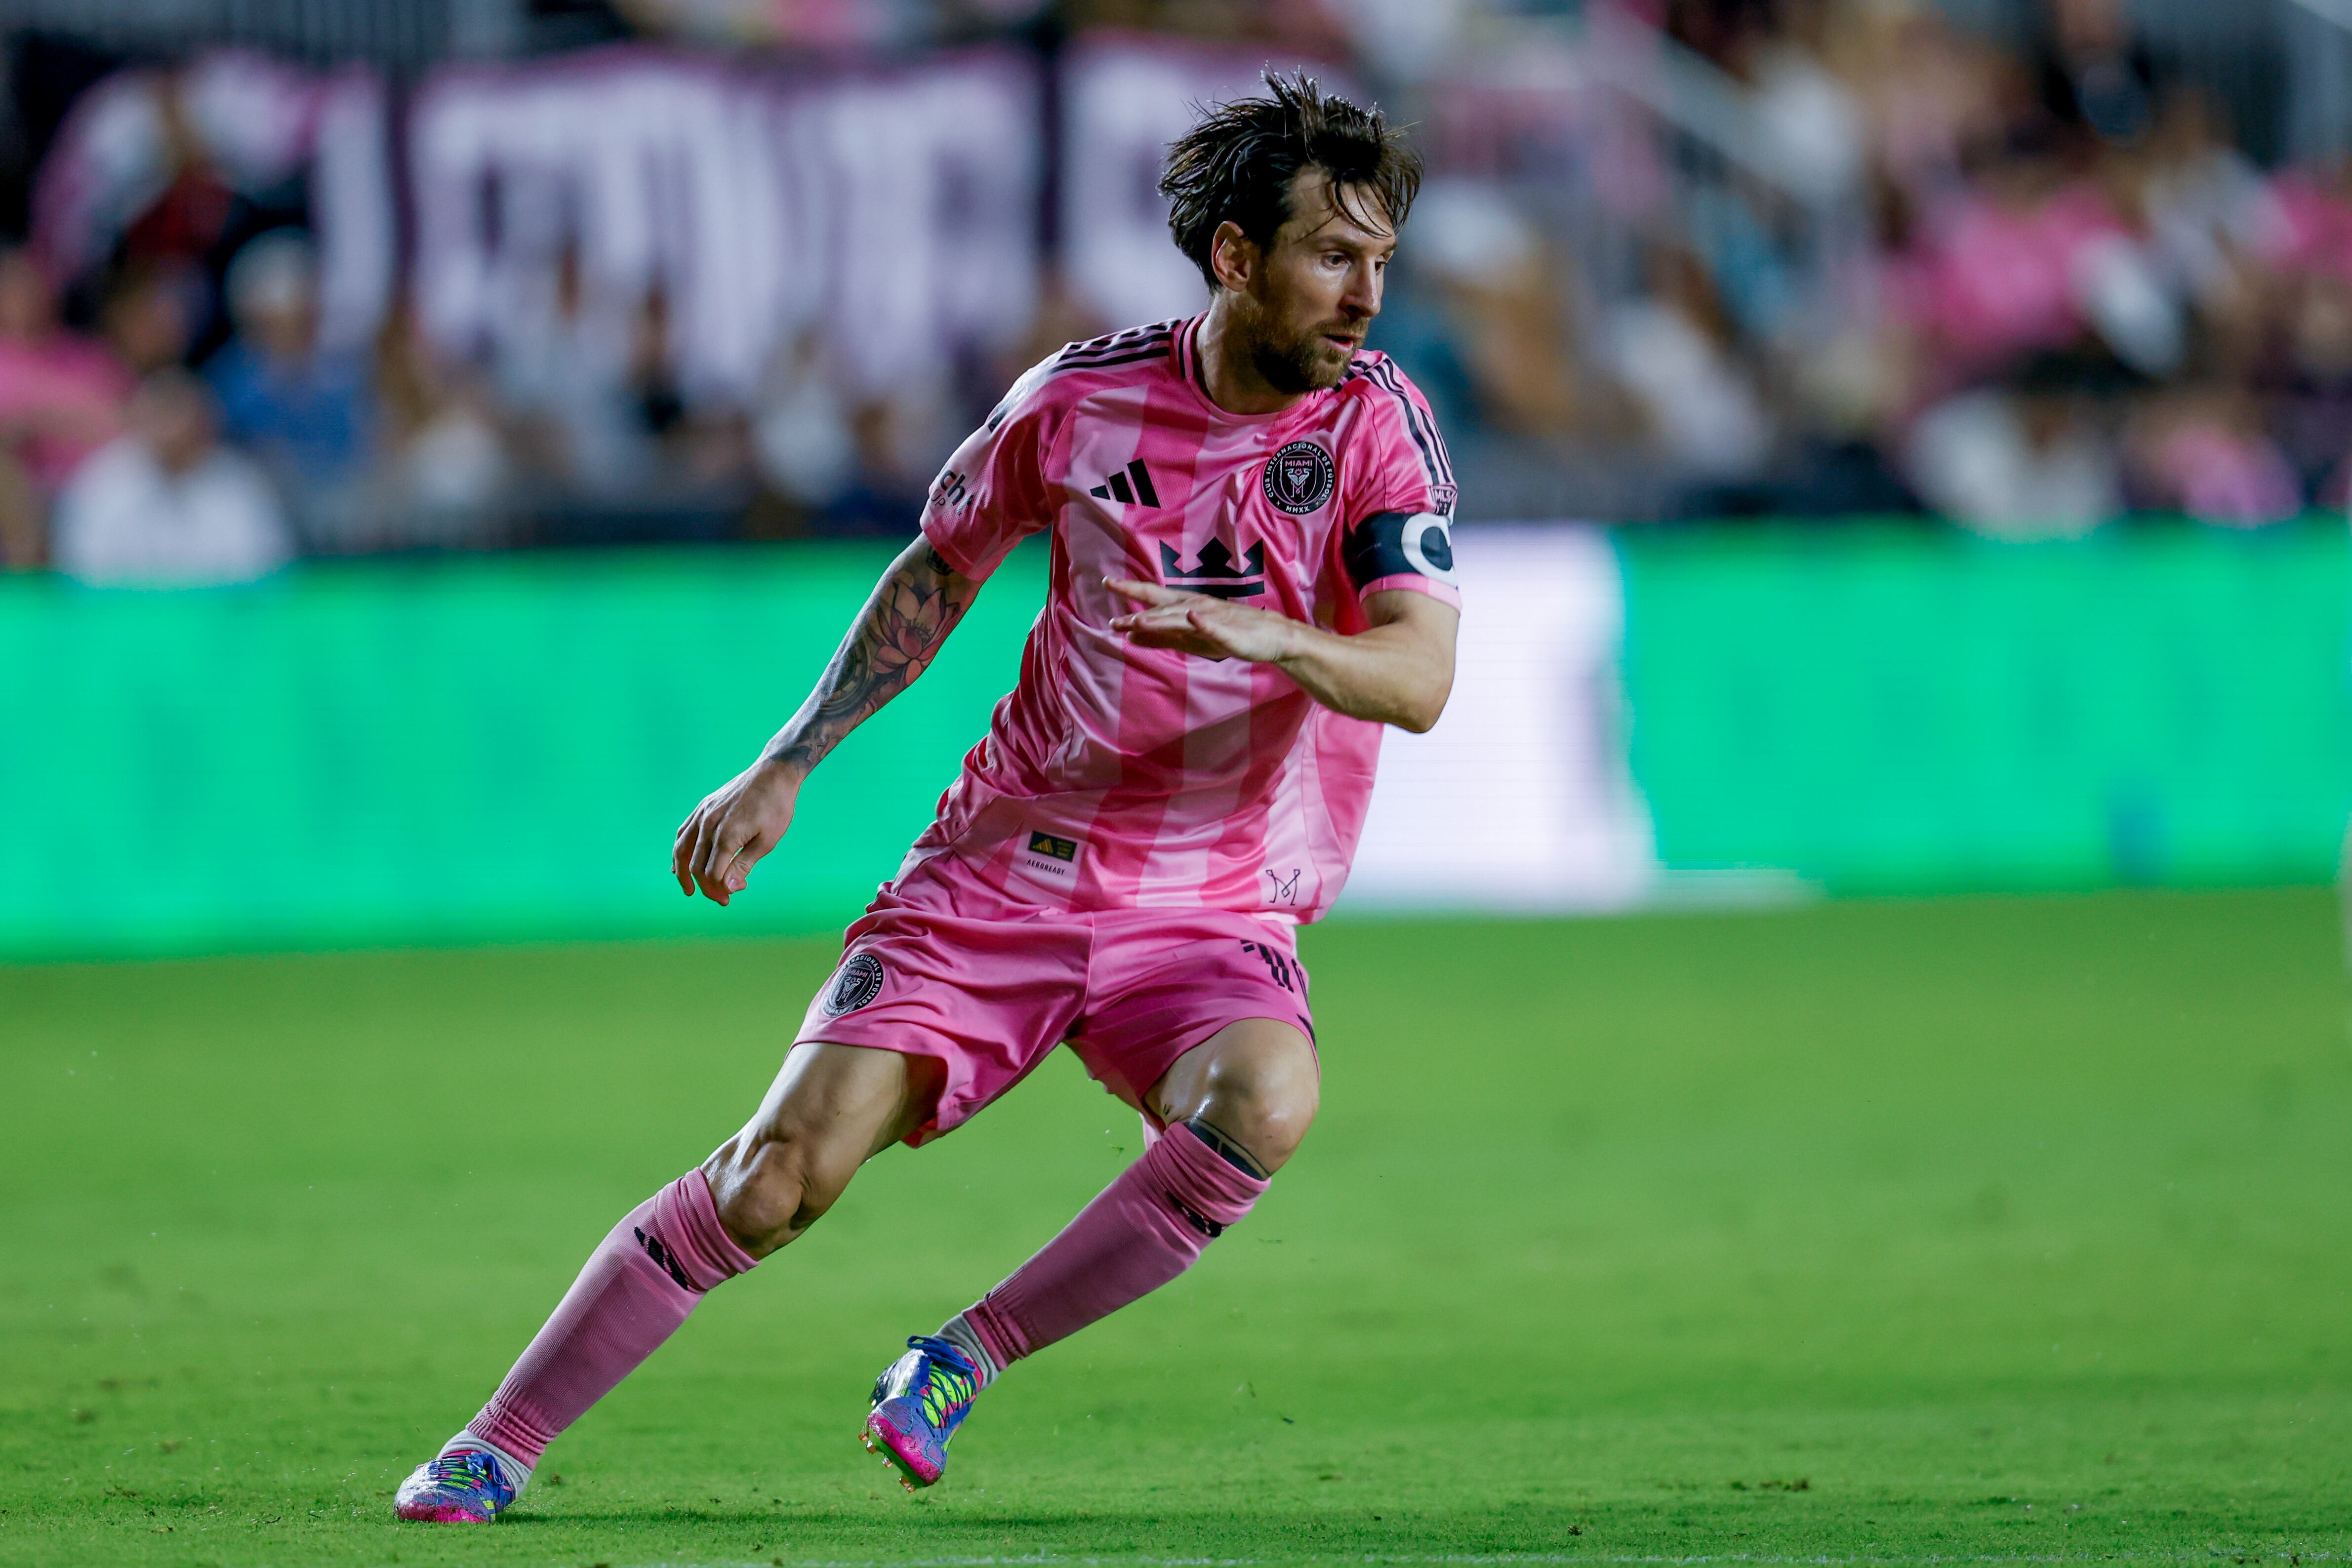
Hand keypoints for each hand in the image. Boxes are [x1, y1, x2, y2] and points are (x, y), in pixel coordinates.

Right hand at [672, 757, 804, 905]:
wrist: (773, 774)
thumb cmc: (775, 807)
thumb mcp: (767, 841)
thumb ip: (744, 864)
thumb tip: (729, 887)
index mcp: (726, 836)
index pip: (712, 874)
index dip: (721, 889)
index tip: (737, 892)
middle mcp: (709, 825)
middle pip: (696, 866)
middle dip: (707, 887)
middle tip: (722, 898)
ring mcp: (703, 814)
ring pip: (681, 849)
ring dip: (682, 872)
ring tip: (689, 889)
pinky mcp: (703, 807)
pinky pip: (683, 832)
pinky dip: (679, 850)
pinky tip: (680, 862)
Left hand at [1105, 578, 1301, 662]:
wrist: (1268, 636)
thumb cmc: (1227, 634)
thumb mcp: (1189, 638)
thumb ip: (1159, 636)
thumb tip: (1128, 635)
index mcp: (1184, 607)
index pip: (1153, 596)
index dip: (1131, 590)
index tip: (1106, 582)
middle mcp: (1195, 607)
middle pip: (1162, 605)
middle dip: (1138, 606)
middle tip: (1112, 609)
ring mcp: (1212, 619)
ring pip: (1182, 617)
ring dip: (1161, 618)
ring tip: (1139, 620)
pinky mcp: (1229, 632)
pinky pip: (1214, 627)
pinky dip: (1202, 622)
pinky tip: (1192, 616)